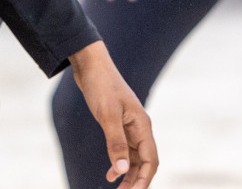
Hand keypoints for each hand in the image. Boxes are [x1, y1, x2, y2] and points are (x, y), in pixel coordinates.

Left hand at [69, 42, 157, 186]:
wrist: (90, 65)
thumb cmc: (101, 85)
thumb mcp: (107, 115)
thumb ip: (115, 142)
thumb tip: (120, 168)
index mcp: (142, 125)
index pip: (150, 160)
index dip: (144, 179)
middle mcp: (139, 128)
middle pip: (144, 162)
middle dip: (136, 180)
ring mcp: (129, 127)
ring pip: (134, 158)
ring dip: (127, 174)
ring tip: (116, 188)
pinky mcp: (118, 124)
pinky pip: (124, 150)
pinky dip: (119, 163)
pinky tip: (110, 172)